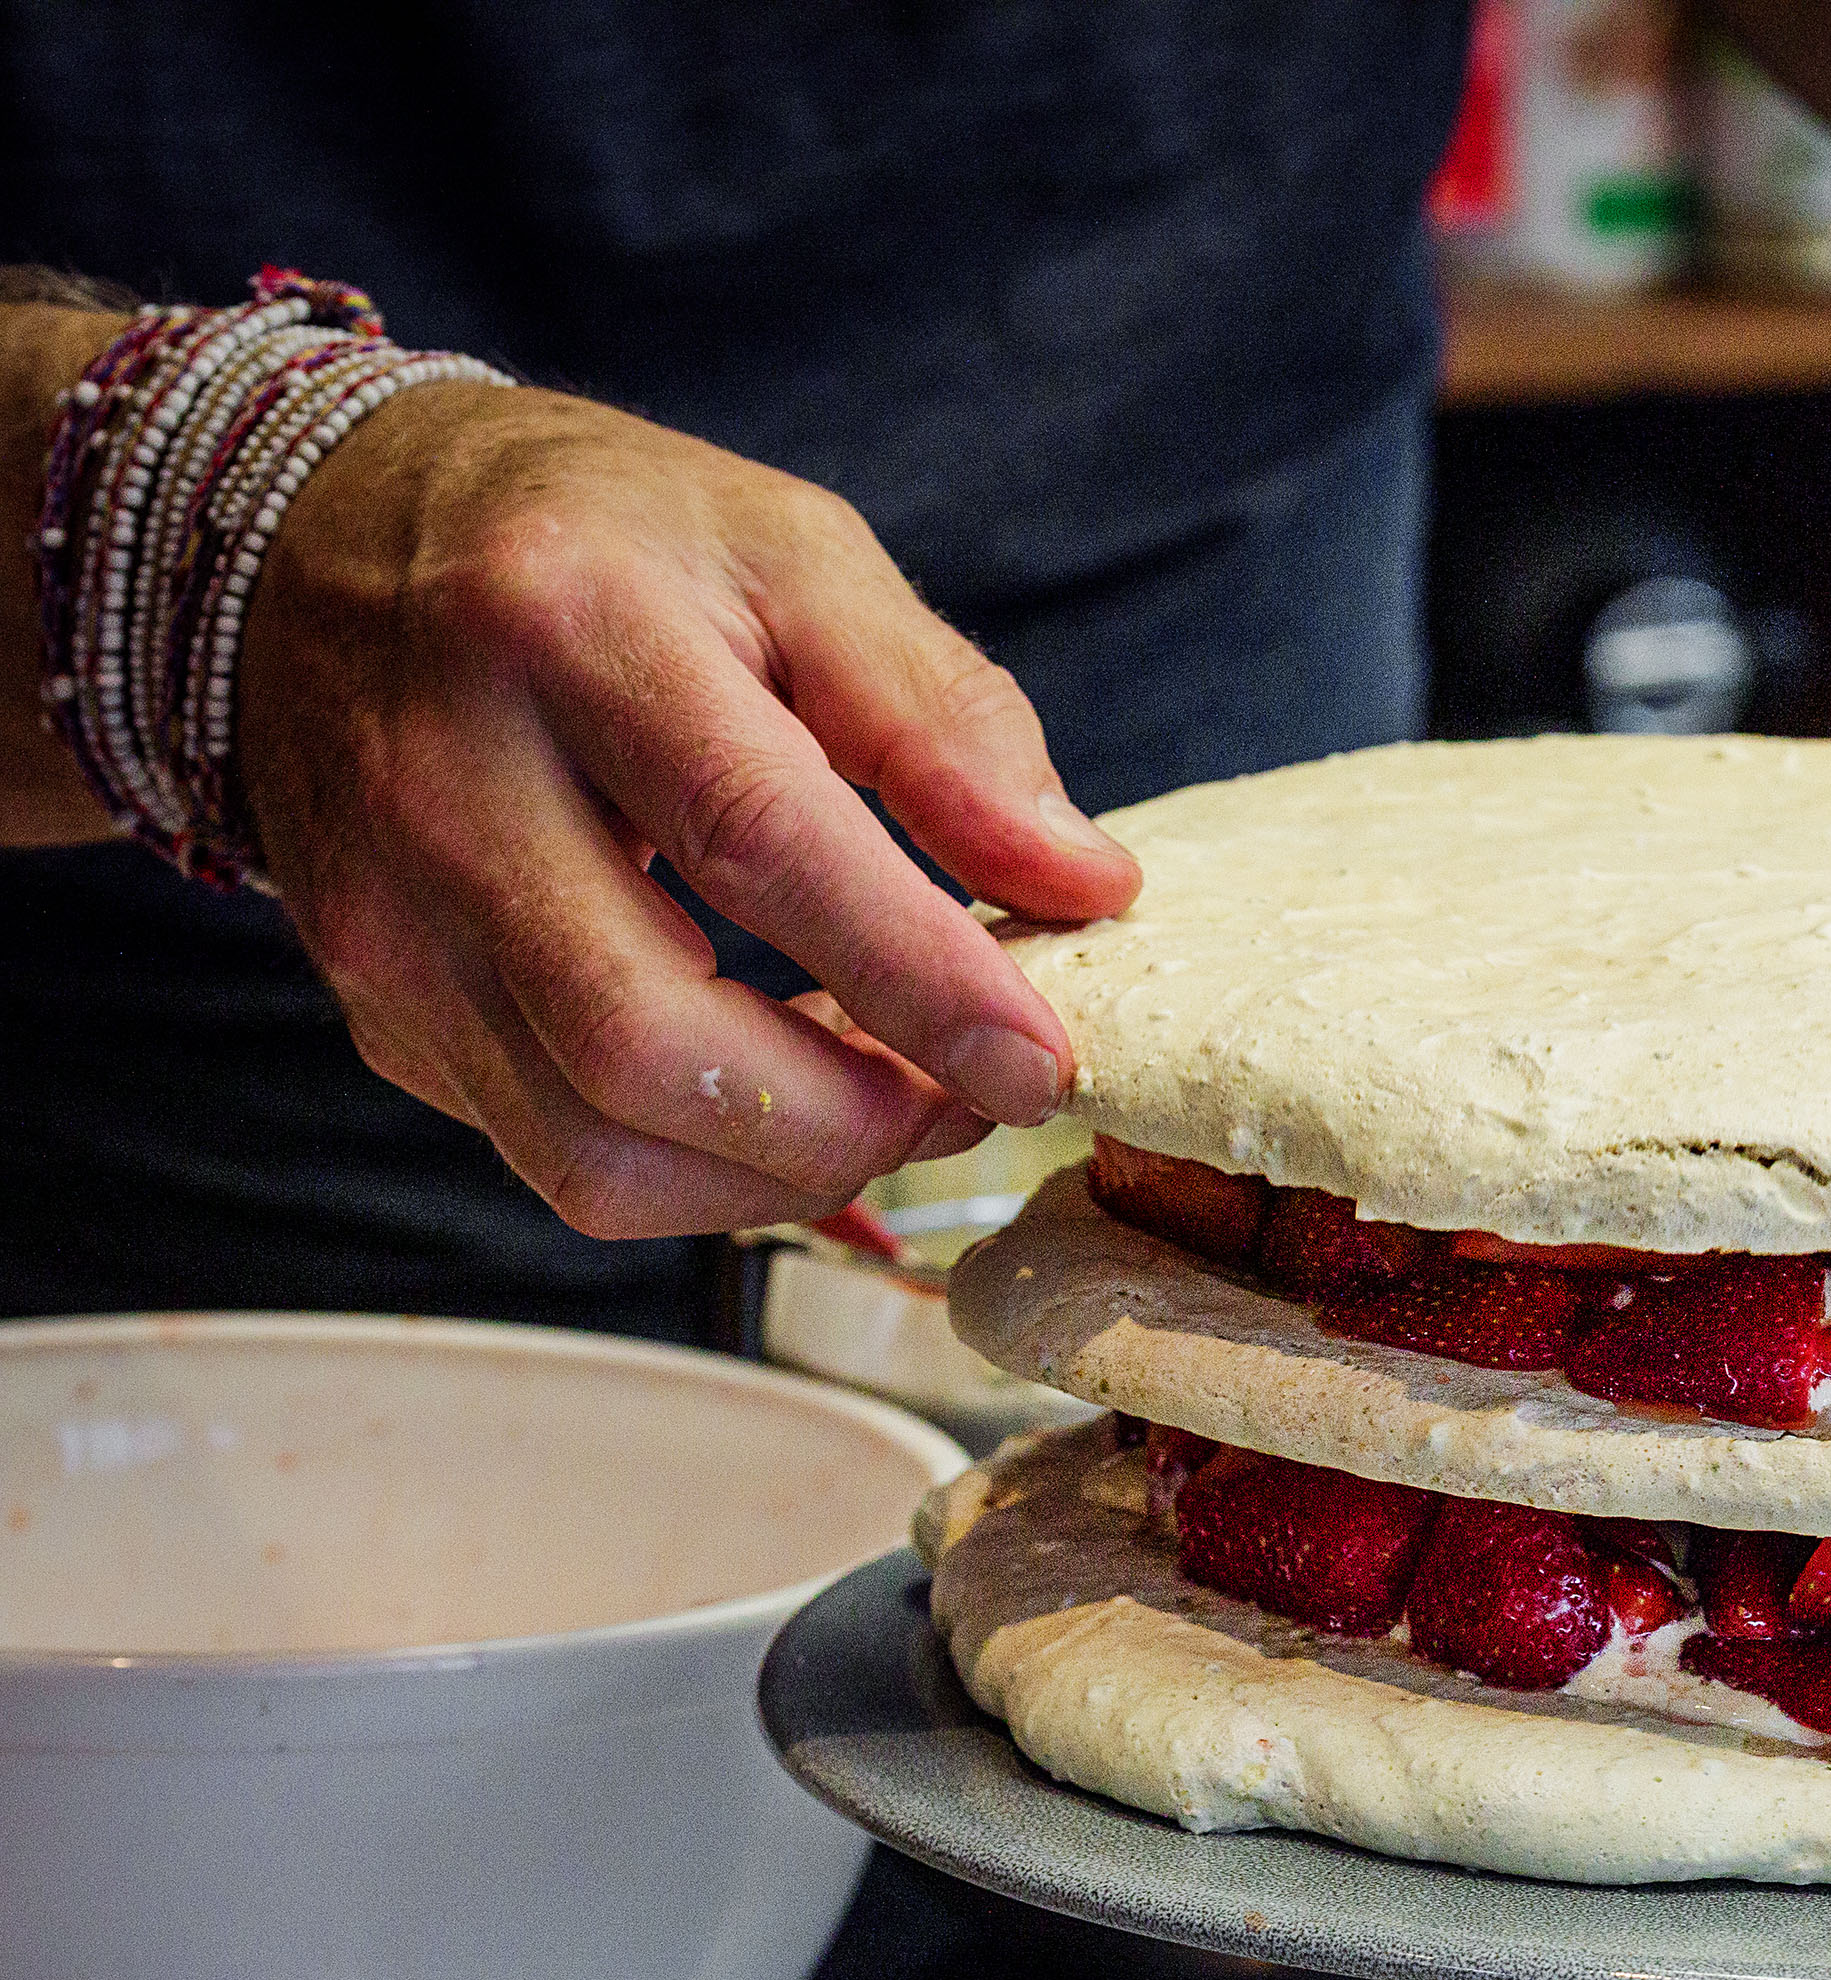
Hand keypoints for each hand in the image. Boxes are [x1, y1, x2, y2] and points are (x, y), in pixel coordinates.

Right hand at [236, 382, 1138, 1236]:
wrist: (322, 536)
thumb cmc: (597, 544)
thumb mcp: (791, 554)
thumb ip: (944, 717)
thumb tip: (1085, 883)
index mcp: (564, 629)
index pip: (758, 841)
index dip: (918, 977)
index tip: (1042, 1056)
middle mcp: (445, 788)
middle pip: (651, 1045)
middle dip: (854, 1117)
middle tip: (977, 1093)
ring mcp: (389, 919)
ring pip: (598, 1149)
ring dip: (788, 1169)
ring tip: (899, 1100)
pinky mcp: (382, 1009)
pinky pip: (561, 1158)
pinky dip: (710, 1166)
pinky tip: (789, 1091)